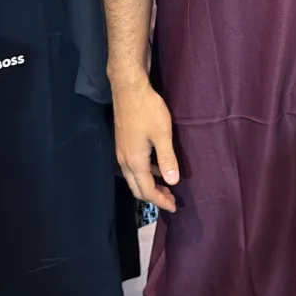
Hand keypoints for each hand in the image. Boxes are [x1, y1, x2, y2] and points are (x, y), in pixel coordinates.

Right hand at [112, 75, 178, 212]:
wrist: (128, 88)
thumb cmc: (147, 109)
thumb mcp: (162, 134)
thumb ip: (167, 159)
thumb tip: (173, 182)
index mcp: (134, 161)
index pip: (147, 191)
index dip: (161, 201)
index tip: (175, 206)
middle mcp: (124, 161)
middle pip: (137, 189)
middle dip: (154, 196)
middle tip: (171, 199)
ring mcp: (121, 152)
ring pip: (134, 178)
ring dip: (149, 184)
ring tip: (167, 185)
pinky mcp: (122, 144)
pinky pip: (132, 167)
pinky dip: (145, 173)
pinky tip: (157, 166)